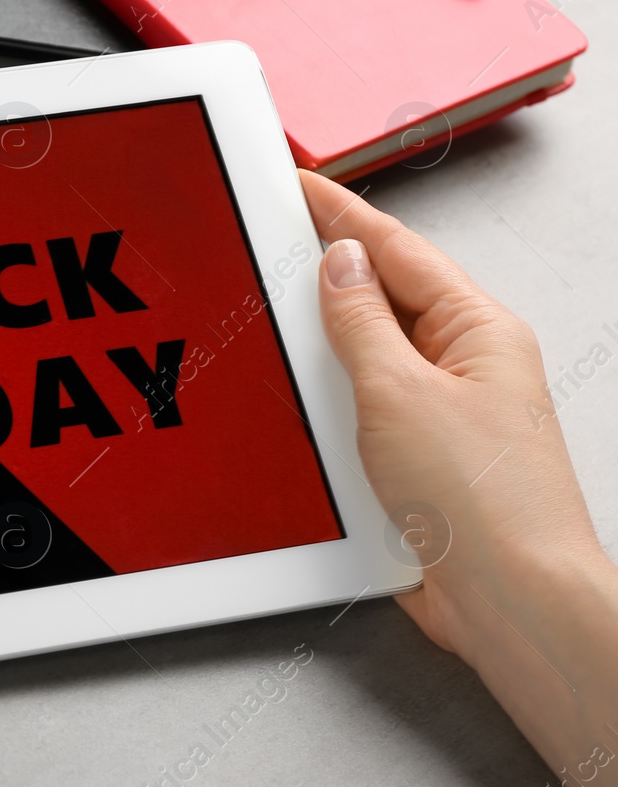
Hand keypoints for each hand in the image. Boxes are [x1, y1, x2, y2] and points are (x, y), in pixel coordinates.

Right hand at [298, 171, 602, 657]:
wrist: (511, 600)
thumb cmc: (485, 503)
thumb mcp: (399, 392)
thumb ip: (360, 323)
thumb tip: (338, 265)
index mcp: (478, 331)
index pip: (398, 251)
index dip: (342, 215)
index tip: (301, 186)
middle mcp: (466, 366)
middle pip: (384, 299)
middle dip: (327, 272)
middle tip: (275, 240)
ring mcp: (444, 413)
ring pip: (370, 356)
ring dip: (325, 342)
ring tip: (277, 313)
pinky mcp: (420, 460)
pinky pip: (364, 408)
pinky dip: (330, 397)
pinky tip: (302, 396)